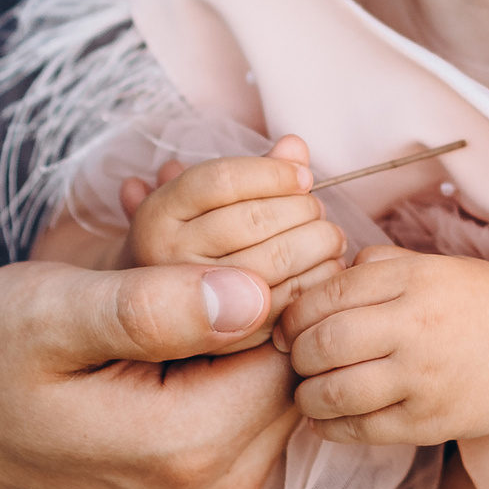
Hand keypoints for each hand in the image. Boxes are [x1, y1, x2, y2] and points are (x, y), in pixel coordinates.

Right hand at [0, 258, 299, 488]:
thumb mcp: (52, 315)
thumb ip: (150, 309)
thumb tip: (255, 293)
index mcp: (190, 448)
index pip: (294, 337)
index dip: (273, 266)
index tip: (216, 223)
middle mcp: (222, 480)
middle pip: (297, 355)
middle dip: (263, 278)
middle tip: (191, 235)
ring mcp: (221, 481)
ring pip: (281, 363)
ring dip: (249, 300)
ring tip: (174, 258)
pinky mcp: (214, 466)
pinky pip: (254, 381)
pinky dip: (232, 330)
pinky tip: (179, 294)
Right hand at [122, 135, 344, 308]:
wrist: (159, 317)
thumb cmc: (200, 245)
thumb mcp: (206, 203)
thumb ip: (252, 173)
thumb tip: (295, 147)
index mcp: (158, 214)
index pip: (222, 180)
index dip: (273, 172)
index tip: (304, 175)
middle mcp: (163, 257)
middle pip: (251, 219)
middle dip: (301, 209)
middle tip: (319, 210)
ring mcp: (188, 303)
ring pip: (273, 260)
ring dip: (316, 242)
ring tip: (330, 236)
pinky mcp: (227, 341)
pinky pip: (287, 302)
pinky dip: (318, 279)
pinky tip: (328, 268)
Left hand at [282, 247, 488, 444]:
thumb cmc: (485, 306)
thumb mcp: (439, 266)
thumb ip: (381, 265)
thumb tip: (326, 274)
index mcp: (416, 280)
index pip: (330, 294)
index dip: (295, 313)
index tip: (289, 325)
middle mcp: (417, 327)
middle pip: (325, 342)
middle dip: (297, 354)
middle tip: (296, 358)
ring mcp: (422, 379)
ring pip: (335, 392)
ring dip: (306, 396)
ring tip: (307, 392)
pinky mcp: (427, 423)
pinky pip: (360, 430)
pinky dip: (329, 428)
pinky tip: (326, 419)